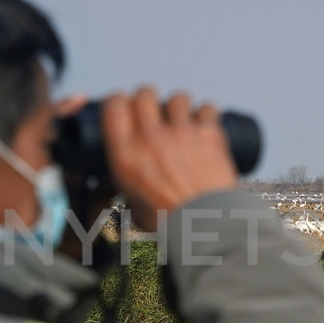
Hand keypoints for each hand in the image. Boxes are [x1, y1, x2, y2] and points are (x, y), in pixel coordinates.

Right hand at [101, 87, 237, 231]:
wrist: (209, 228)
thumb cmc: (172, 223)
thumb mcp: (134, 206)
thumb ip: (129, 189)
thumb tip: (127, 184)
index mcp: (126, 156)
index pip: (113, 106)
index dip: (118, 101)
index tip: (123, 105)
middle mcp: (151, 139)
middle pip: (144, 94)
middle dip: (147, 99)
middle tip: (152, 111)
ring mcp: (182, 134)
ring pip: (177, 98)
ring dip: (178, 106)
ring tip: (181, 120)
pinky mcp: (210, 135)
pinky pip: (207, 108)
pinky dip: (205, 114)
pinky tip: (203, 125)